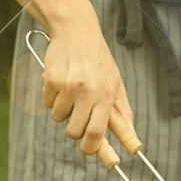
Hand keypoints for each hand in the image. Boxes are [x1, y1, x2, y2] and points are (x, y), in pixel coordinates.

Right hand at [40, 24, 132, 155]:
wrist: (76, 31)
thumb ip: (122, 112)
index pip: (96, 132)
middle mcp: (87, 91)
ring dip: (63, 110)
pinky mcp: (51, 80)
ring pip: (58, 117)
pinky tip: (60, 82)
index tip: (88, 149)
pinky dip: (52, 98)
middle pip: (74, 131)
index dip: (90, 147)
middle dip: (74, 130)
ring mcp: (67, 86)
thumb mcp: (116, 83)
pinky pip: (47, 103)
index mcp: (105, 94)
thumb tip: (132, 138)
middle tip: (77, 118)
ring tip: (71, 91)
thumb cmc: (98, 59)